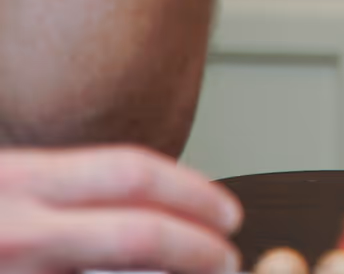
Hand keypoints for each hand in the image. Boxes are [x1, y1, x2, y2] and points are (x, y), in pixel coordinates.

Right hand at [0, 145, 240, 273]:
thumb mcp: (9, 184)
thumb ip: (61, 189)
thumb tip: (143, 200)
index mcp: (21, 180)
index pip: (132, 174)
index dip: (195, 193)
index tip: (227, 212)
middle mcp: (18, 229)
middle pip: (138, 234)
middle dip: (197, 248)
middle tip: (226, 259)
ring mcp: (16, 270)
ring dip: (169, 273)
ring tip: (196, 272)